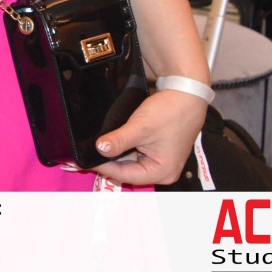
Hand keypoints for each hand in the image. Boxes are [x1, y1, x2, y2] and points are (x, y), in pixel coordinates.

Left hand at [91, 90, 207, 185]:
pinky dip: (123, 147)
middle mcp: (162, 171)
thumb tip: (99, 149)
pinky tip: (111, 140)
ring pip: (130, 160)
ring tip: (97, 145)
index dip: (104, 167)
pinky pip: (136, 152)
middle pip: (128, 170)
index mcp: (161, 172)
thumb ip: (119, 140)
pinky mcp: (157, 150)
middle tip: (86, 152)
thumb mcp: (140, 127)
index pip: (125, 175)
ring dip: (115, 153)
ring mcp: (160, 160)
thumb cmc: (169, 113)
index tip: (85, 160)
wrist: (186, 95)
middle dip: (108, 161)